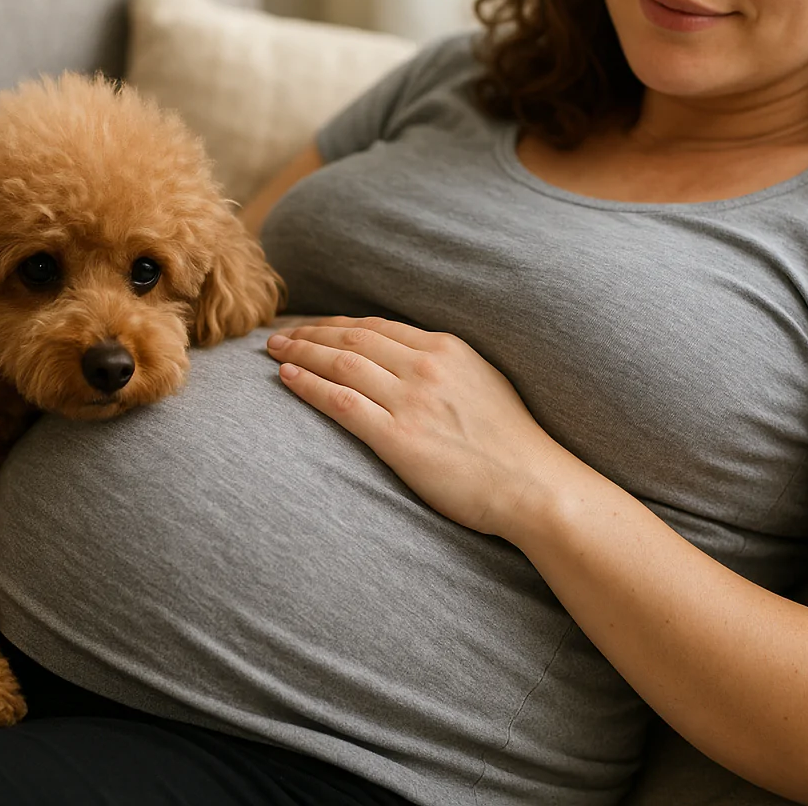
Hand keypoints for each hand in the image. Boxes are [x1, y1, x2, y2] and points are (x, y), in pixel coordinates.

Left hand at [266, 316, 569, 537]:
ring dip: (300, 353)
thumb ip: (446, 367)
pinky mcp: (399, 437)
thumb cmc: (512, 443)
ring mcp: (411, 400)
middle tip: (279, 334)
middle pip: (351, 338)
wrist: (533, 484)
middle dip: (309, 332)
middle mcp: (425, 366)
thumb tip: (415, 359)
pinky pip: (342, 402)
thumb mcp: (484, 382)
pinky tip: (287, 378)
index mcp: (446, 349)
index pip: (376, 326)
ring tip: (273, 351)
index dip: (336, 323)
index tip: (312, 326)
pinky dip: (309, 386)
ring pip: (340, 363)